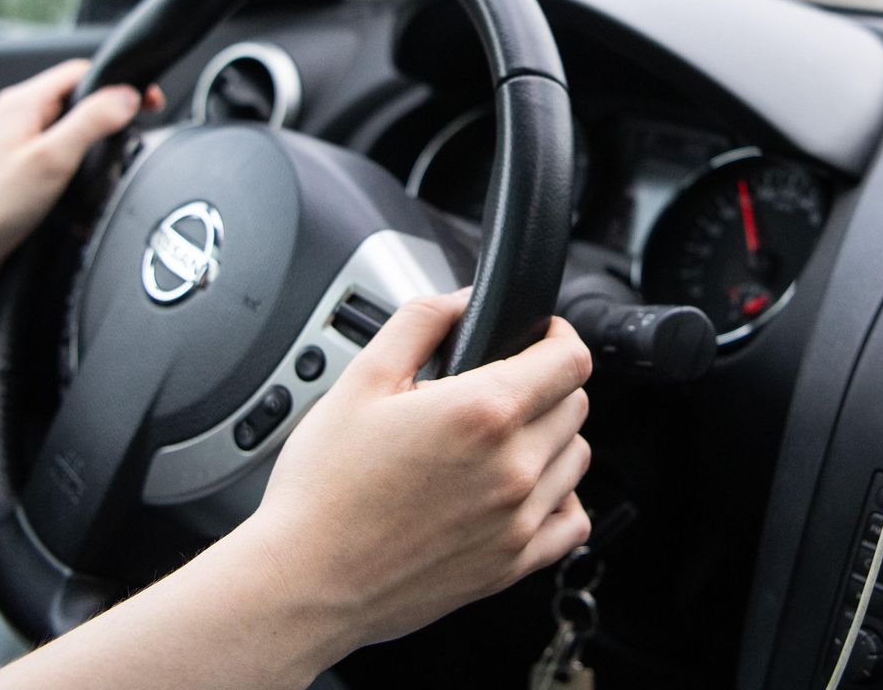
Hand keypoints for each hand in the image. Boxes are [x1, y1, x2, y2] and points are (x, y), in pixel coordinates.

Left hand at [0, 59, 160, 289]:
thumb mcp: (51, 159)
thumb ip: (91, 122)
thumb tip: (127, 96)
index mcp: (23, 103)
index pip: (82, 72)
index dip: (120, 82)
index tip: (147, 101)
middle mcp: (18, 117)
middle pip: (78, 97)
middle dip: (111, 110)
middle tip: (136, 128)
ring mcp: (18, 143)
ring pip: (70, 125)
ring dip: (95, 137)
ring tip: (111, 156)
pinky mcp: (20, 168)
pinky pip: (59, 151)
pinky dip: (79, 160)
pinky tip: (86, 180)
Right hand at [245, 289, 592, 664]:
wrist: (305, 581)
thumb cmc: (324, 488)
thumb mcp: (360, 380)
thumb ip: (419, 323)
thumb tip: (460, 301)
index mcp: (482, 412)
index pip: (570, 359)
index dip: (557, 335)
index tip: (539, 336)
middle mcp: (513, 466)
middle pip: (575, 404)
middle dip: (547, 384)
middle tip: (501, 387)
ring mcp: (518, 520)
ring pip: (576, 458)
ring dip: (552, 438)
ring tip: (503, 439)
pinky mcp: (512, 564)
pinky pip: (572, 523)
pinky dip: (560, 499)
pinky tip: (526, 491)